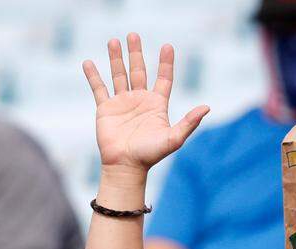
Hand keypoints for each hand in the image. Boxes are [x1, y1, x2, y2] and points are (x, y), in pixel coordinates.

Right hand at [82, 33, 208, 173]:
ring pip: (119, 75)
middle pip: (139, 71)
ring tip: (114, 41)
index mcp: (157, 105)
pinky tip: (88, 63)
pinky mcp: (105, 109)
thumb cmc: (150, 155)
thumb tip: (207, 107)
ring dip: (116, 58)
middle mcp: (140, 100)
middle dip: (136, 53)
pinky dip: (93, 76)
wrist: (126, 166)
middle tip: (134, 35)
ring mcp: (122, 103)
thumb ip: (189, 123)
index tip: (167, 46)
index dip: (166, 63)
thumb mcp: (174, 138)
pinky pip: (99, 88)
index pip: (163, 79)